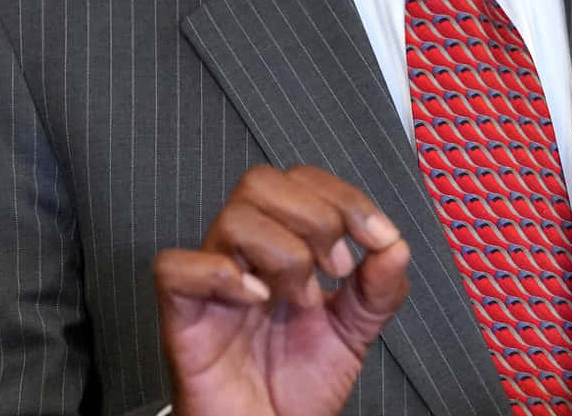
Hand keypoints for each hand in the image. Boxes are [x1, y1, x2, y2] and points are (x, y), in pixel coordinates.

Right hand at [153, 165, 411, 415]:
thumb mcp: (353, 333)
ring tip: (301, 298)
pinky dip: (219, 274)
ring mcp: (211, 283)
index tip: (377, 237)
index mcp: (281, 248)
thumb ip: (378, 290)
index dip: (343, 197)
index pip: (301, 182)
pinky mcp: (181, 314)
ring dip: (283, 252)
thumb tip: (396, 246)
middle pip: (261, 182)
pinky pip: (175, 267)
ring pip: (231, 218)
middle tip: (336, 269)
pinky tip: (255, 300)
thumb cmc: (295, 389)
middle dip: (314, 217)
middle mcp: (245, 256)